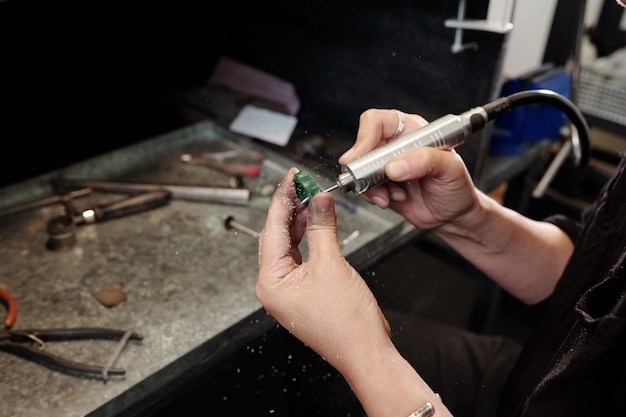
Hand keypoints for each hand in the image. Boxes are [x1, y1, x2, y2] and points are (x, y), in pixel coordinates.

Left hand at [256, 167, 391, 373]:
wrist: (366, 352)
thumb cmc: (347, 324)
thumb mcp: (332, 265)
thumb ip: (322, 228)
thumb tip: (319, 201)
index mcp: (271, 282)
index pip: (272, 230)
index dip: (283, 199)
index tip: (291, 178)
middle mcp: (274, 287)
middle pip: (277, 236)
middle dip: (290, 208)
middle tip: (302, 183)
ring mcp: (289, 290)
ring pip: (289, 245)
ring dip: (299, 221)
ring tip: (310, 197)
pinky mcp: (303, 291)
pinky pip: (300, 257)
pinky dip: (308, 238)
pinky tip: (315, 222)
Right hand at [339, 109, 479, 229]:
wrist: (454, 216)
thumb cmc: (457, 188)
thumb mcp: (450, 169)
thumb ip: (425, 161)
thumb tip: (394, 166)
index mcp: (412, 131)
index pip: (377, 122)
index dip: (365, 137)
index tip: (360, 156)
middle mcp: (396, 146)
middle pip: (363, 147)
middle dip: (364, 168)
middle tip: (371, 181)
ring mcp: (387, 167)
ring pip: (360, 170)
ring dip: (371, 186)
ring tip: (390, 195)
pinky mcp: (382, 186)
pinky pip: (364, 188)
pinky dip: (373, 196)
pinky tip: (391, 200)